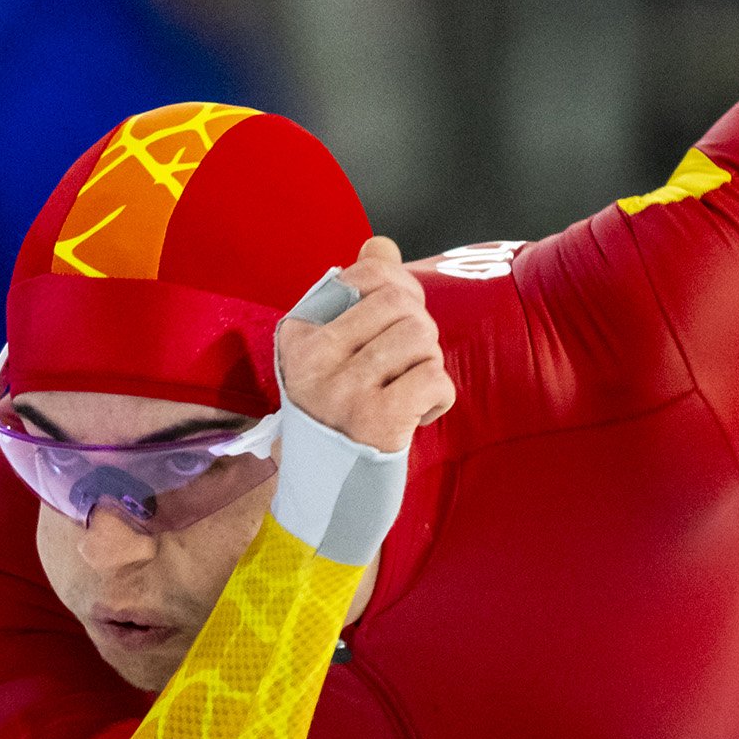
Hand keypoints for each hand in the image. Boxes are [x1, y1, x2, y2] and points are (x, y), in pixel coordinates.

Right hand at [276, 236, 456, 452]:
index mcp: (298, 335)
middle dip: (419, 330)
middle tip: (405, 365)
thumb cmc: (338, 415)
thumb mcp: (332, 353)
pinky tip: (417, 415)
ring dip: (429, 362)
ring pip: (421, 337)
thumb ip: (357, 294)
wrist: (328, 494)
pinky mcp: (376, 422)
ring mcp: (343, 391)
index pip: (366, 273)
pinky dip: (439, 397)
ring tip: (408, 389)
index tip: (394, 325)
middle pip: (401, 303)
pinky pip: (434, 378)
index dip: (400, 290)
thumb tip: (380, 243)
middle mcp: (313, 360)